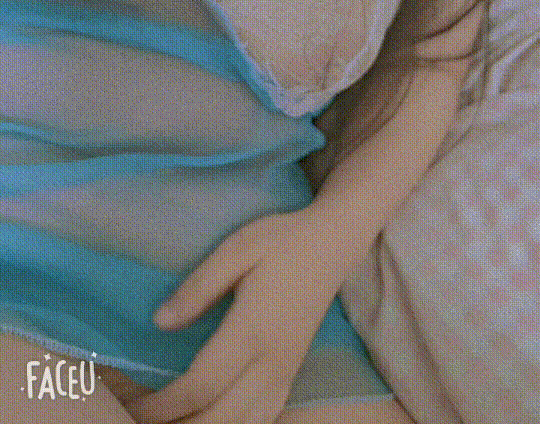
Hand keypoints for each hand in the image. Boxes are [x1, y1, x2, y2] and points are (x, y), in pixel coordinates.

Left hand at [125, 207, 357, 423]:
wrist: (333, 243)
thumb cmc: (281, 241)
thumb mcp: (236, 249)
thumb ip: (198, 288)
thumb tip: (160, 323)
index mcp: (252, 331)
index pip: (201, 385)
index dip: (163, 405)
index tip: (131, 408)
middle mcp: (272, 361)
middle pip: (221, 417)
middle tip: (141, 420)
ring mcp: (287, 370)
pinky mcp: (294, 370)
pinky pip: (266, 417)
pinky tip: (219, 421)